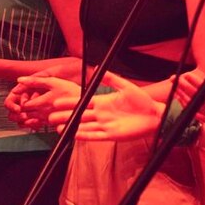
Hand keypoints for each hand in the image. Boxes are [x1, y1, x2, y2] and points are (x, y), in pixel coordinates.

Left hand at [13, 75, 81, 128]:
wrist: (84, 103)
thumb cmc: (70, 91)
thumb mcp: (53, 82)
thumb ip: (35, 81)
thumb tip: (20, 79)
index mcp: (41, 103)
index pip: (22, 105)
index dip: (22, 100)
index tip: (27, 95)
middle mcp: (42, 114)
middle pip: (24, 115)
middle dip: (22, 109)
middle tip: (27, 102)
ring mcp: (47, 120)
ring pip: (30, 121)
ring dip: (27, 115)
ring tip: (31, 107)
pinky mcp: (52, 124)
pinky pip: (38, 125)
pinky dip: (34, 121)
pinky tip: (39, 113)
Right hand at [47, 73, 164, 140]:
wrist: (154, 115)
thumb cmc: (142, 101)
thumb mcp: (126, 87)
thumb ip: (111, 79)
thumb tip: (97, 68)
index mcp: (104, 102)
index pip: (83, 102)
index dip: (70, 102)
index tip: (56, 102)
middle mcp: (102, 114)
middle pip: (79, 115)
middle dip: (65, 116)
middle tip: (50, 117)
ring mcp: (106, 125)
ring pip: (84, 126)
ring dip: (71, 127)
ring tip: (58, 128)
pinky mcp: (111, 135)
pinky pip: (95, 136)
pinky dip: (84, 135)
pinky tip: (74, 135)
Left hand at [178, 70, 204, 135]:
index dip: (198, 85)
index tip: (187, 76)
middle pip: (201, 100)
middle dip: (186, 89)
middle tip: (174, 78)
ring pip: (199, 109)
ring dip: (185, 98)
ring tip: (175, 88)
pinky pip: (202, 117)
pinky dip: (191, 110)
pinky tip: (183, 101)